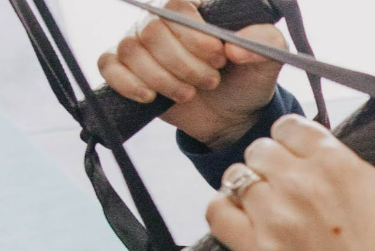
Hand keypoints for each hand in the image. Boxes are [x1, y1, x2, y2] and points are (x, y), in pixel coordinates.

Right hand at [95, 1, 283, 147]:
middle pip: (152, 31)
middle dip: (183, 63)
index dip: (194, 36)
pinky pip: (108, 65)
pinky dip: (126, 82)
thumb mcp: (267, 60)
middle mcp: (160, 21)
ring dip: (162, 78)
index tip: (220, 60)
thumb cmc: (246, 80)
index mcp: (191, 10)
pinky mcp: (125, 70)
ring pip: (130, 50)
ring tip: (189, 94)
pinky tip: (150, 96)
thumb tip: (234, 47)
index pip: (176, 7)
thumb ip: (264, 42)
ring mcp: (139, 44)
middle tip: (210, 82)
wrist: (231, 116)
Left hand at [204, 115, 374, 250]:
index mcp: (334, 161)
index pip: (288, 126)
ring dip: (246, 189)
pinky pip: (217, 213)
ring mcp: (275, 218)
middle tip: (280, 186)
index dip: (290, 141)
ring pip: (236, 177)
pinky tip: (237, 218)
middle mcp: (300, 183)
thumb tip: (366, 150)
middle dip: (268, 165)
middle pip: (259, 149)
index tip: (294, 157)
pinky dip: (222, 211)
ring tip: (260, 206)